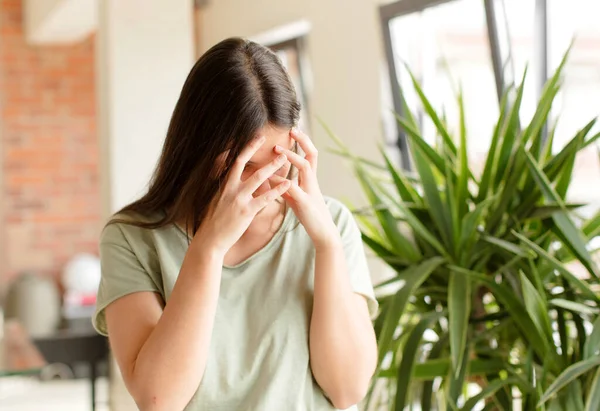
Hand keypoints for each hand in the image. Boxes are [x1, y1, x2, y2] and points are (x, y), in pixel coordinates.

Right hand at [194, 136, 290, 253]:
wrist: (209, 240)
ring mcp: (238, 199)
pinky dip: (277, 190)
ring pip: (258, 178)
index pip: (234, 162)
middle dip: (259, 152)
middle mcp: (230, 188)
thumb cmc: (214, 223)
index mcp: (224, 185)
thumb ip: (227, 189)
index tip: (257, 138)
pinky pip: (265, 198)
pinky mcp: (246, 211)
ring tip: (284, 159)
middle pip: (245, 164)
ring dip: (273, 167)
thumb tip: (232, 180)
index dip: (246, 148)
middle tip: (274, 144)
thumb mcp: (217, 201)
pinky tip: (287, 184)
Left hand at [272, 129, 340, 249]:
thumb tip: (273, 178)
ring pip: (304, 167)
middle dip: (303, 141)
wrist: (323, 234)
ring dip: (291, 156)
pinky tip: (270, 177)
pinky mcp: (305, 203)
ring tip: (277, 149)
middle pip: (312, 155)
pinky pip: (292, 188)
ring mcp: (310, 191)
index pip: (310, 155)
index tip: (293, 130)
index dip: (303, 142)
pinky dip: (281, 181)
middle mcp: (313, 182)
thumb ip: (286, 188)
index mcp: (311, 180)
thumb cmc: (310, 216)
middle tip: (291, 129)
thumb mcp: (296, 199)